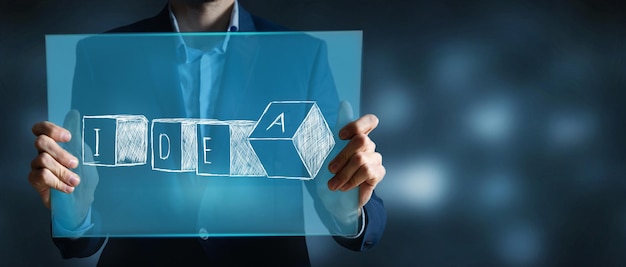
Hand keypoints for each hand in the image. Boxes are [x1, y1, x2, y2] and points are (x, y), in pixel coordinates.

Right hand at [28, 110, 98, 229]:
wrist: (82, 201)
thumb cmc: (84, 177)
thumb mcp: (87, 158)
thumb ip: (80, 143)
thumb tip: (75, 120)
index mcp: (55, 144)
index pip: (42, 129)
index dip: (51, 129)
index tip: (67, 137)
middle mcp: (43, 152)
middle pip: (41, 142)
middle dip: (60, 152)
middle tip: (75, 163)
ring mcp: (37, 166)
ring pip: (43, 159)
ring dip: (63, 171)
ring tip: (75, 181)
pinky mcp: (35, 180)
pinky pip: (41, 175)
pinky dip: (57, 182)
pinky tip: (68, 188)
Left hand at [327, 103, 384, 209]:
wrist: (343, 198)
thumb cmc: (335, 173)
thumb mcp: (328, 158)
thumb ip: (328, 147)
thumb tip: (315, 140)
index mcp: (358, 136)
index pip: (369, 121)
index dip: (356, 125)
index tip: (340, 136)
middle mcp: (369, 145)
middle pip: (361, 139)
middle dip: (342, 156)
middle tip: (330, 169)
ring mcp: (375, 158)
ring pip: (360, 158)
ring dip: (344, 173)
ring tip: (334, 184)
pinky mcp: (378, 172)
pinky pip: (367, 172)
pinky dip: (352, 181)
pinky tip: (345, 187)